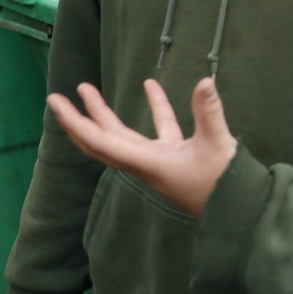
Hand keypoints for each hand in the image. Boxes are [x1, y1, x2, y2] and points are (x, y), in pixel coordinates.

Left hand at [49, 77, 238, 217]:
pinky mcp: (173, 159)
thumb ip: (209, 112)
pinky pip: (155, 131)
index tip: (56, 103)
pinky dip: (152, 109)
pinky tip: (150, 86)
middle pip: (101, 141)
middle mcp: (144, 163)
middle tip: (59, 97)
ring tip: (89, 90)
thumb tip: (205, 82)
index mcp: (146, 162)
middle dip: (80, 119)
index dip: (76, 121)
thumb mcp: (217, 145)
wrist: (236, 211)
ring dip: (105, 114)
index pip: (101, 141)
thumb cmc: (222, 183)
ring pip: (122, 136)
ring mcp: (157, 161)